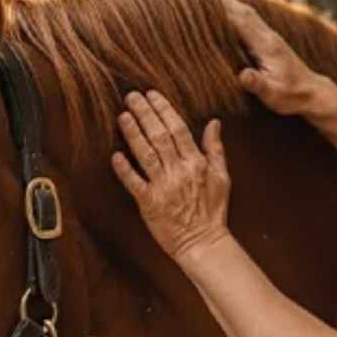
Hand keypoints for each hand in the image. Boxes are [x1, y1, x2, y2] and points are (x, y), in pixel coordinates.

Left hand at [112, 91, 231, 264]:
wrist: (204, 242)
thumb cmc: (212, 210)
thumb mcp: (222, 176)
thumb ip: (215, 148)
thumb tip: (214, 122)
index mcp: (196, 162)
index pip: (178, 128)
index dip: (163, 109)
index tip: (151, 94)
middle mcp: (180, 171)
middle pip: (160, 136)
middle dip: (145, 113)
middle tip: (131, 97)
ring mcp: (164, 187)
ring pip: (146, 154)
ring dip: (134, 133)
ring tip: (123, 115)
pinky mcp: (150, 203)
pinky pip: (135, 183)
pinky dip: (125, 169)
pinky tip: (115, 155)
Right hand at [223, 0, 328, 115]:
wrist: (312, 93)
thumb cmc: (290, 95)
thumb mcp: (272, 94)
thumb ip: (257, 84)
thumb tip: (242, 75)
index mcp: (266, 45)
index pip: (241, 21)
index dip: (222, 10)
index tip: (203, 0)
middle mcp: (268, 36)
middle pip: (244, 11)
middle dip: (223, 0)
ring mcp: (269, 37)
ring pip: (247, 13)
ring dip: (229, 3)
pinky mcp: (269, 41)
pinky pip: (250, 21)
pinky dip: (236, 12)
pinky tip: (227, 12)